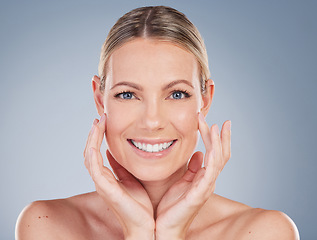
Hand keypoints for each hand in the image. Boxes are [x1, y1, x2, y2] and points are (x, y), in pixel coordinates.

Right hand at [83, 114, 154, 238]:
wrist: (147, 226)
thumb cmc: (141, 206)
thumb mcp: (132, 179)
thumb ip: (123, 167)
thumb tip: (115, 152)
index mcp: (109, 177)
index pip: (97, 153)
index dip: (98, 137)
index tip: (104, 121)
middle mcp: (102, 180)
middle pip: (90, 152)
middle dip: (94, 134)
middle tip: (99, 118)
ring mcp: (102, 184)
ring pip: (89, 157)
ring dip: (92, 138)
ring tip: (98, 123)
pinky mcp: (105, 188)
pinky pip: (94, 167)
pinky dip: (92, 152)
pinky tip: (96, 139)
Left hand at [155, 113, 230, 239]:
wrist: (164, 227)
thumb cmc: (171, 206)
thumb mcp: (180, 181)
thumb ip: (191, 168)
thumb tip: (198, 153)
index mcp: (203, 177)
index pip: (215, 154)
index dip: (217, 139)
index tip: (215, 122)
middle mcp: (208, 181)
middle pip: (221, 155)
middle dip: (220, 137)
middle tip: (221, 121)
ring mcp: (205, 187)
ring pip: (218, 161)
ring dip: (217, 143)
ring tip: (215, 126)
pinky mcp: (199, 194)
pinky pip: (209, 174)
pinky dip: (213, 160)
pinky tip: (212, 148)